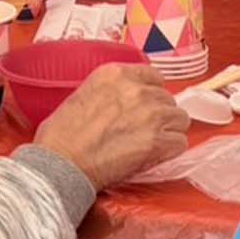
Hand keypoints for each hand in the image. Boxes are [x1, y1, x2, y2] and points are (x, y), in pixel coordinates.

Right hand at [33, 62, 189, 188]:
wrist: (60, 164)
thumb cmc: (61, 137)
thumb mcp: (82, 94)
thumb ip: (111, 92)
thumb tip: (124, 101)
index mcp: (115, 74)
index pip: (153, 76)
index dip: (151, 93)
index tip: (145, 106)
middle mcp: (137, 89)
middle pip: (168, 99)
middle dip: (160, 115)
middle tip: (144, 131)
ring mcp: (150, 114)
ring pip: (179, 119)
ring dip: (169, 131)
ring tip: (151, 144)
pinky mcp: (157, 141)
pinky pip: (179, 142)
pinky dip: (170, 150)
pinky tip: (155, 156)